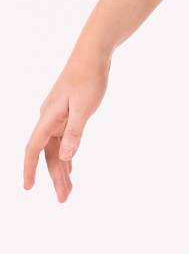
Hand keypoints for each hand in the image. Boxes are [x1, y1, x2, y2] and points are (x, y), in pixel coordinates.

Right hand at [23, 52, 110, 201]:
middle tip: (64, 199)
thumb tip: (66, 156)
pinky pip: (64, 140)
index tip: (28, 188)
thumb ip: (75, 132)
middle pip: (48, 154)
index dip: (29, 169)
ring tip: (68, 191)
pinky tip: (71, 167)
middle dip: (54, 177)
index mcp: (49, 117)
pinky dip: (68, 155)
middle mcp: (50, 118)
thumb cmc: (89, 77)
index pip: (33, 148)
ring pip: (57, 148)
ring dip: (62, 169)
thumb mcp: (84, 106)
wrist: (94, 54)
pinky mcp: (68, 113)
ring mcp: (58, 116)